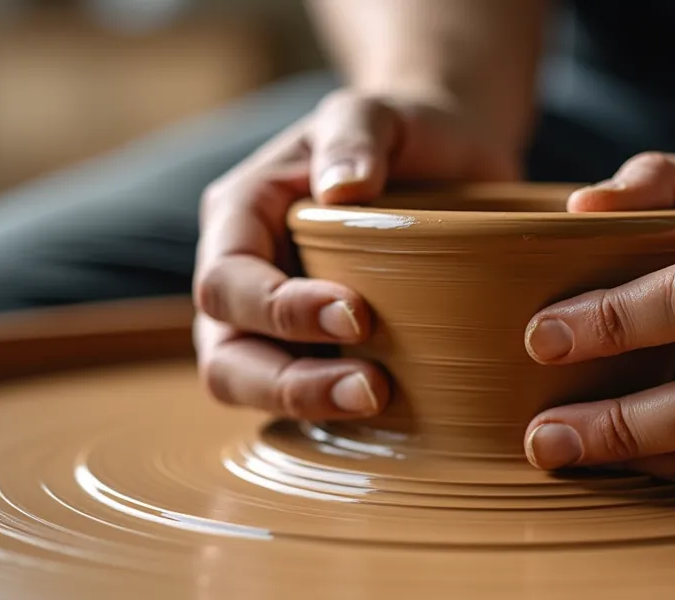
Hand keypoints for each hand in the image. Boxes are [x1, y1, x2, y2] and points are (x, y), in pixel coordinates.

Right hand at [195, 89, 515, 418]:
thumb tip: (342, 188)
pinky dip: (337, 414)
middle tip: (371, 387)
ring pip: (255, 389)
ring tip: (380, 400)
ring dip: (309, 405)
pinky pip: (307, 398)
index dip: (280, 310)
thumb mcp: (376, 110)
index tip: (359, 312)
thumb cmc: (402, 129)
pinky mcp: (321, 350)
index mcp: (240, 217)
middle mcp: (245, 276)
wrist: (448, 157)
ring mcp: (276, 322)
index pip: (227, 282)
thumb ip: (355, 133)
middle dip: (288, 382)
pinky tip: (395, 414)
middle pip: (226, 357)